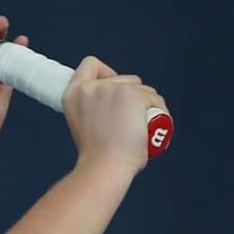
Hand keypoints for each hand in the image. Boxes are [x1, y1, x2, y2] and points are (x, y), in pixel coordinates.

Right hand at [62, 56, 167, 175]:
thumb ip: (95, 108)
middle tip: (128, 124)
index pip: (90, 65)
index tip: (112, 91)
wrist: (103, 168)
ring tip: (139, 130)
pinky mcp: (134, 95)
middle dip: (132, 96)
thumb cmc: (97, 157)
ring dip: (147, 106)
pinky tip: (152, 128)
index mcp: (73, 94)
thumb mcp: (85, 124)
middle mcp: (92, 87)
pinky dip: (159, 113)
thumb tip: (116, 104)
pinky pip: (155, 100)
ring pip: (143, 89)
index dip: (105, 74)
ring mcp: (113, 89)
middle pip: (124, 79)